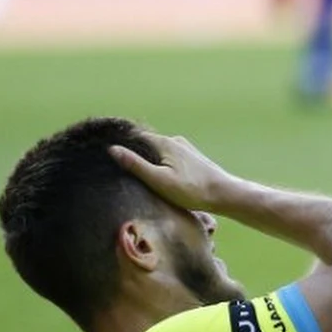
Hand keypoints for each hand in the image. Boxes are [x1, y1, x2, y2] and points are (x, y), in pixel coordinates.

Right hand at [109, 133, 238, 212]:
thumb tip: (112, 149)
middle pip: (148, 143)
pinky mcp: (193, 159)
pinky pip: (170, 157)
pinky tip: (160, 175)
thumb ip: (135, 165)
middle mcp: (175, 141)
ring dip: (150, 159)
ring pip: (160, 151)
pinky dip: (162, 163)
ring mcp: (186, 149)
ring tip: (138, 173)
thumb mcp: (158, 180)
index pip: (136, 136)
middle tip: (120, 166)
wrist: (224, 195)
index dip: (122, 144)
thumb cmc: (191, 190)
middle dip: (135, 152)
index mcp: (164, 143)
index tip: (107, 153)